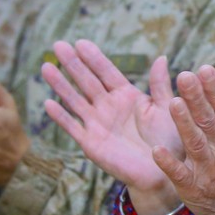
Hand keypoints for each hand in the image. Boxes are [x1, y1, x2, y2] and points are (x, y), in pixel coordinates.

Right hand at [43, 40, 181, 214]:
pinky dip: (61, 116)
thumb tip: (161, 57)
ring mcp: (98, 124)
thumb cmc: (169, 140)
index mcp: (127, 95)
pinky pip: (73, 127)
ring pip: (75, 100)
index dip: (94, 58)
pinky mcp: (91, 143)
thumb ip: (160, 85)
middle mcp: (109, 107)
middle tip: (58, 44)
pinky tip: (49, 103)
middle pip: (87, 81)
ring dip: (61, 85)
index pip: (106, 72)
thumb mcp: (167, 108)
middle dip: (73, 64)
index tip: (80, 42)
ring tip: (45, 67)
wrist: (163, 172)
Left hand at [154, 66, 214, 214]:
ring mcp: (206, 169)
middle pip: (208, 120)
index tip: (204, 69)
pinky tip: (156, 150)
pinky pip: (179, 174)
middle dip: (197, 98)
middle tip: (184, 75)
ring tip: (173, 103)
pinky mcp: (191, 187)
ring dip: (183, 124)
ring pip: (194, 143)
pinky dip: (169, 163)